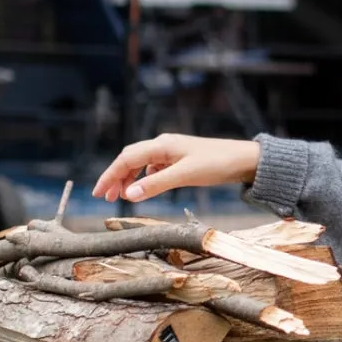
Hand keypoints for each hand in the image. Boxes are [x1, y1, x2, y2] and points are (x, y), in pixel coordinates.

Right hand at [92, 133, 261, 203]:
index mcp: (162, 145)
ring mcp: (172, 151)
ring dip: (129, 178)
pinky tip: (145, 188)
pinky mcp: (180, 158)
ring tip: (121, 196)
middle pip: (130, 158)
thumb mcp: (185, 176)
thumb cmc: (217, 164)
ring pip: (141, 162)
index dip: (109, 175)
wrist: (244, 159)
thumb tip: (128, 195)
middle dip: (115, 176)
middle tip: (105, 197)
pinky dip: (144, 178)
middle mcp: (164, 144)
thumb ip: (156, 184)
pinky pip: (154, 166)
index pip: (126, 159)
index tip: (98, 193)